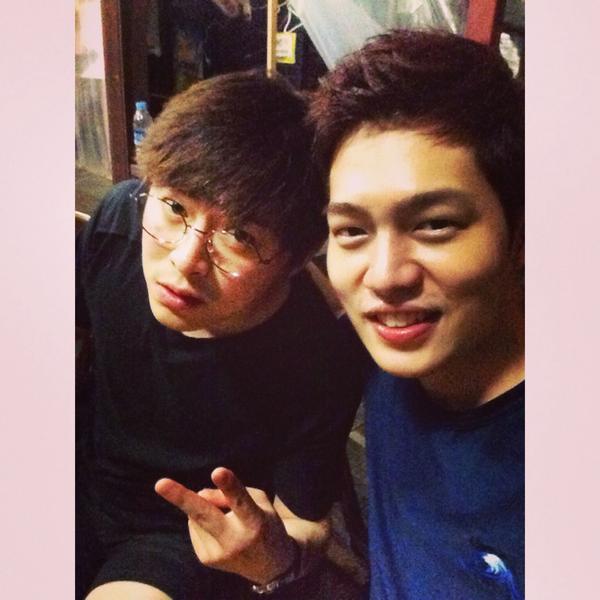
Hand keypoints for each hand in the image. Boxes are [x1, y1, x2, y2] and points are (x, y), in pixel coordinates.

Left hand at [155, 467, 296, 583]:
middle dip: (181, 498)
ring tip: (227, 519)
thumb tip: (198, 494)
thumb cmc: (265, 523)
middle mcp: (235, 540)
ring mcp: (218, 553)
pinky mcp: (206, 559)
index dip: (228, 486)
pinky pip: (195, 527)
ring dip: (206, 508)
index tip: (217, 471)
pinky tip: (220, 530)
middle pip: (204, 515)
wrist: (270, 566)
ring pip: (197, 515)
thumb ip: (231, 494)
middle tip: (159, 483)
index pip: (241, 500)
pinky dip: (203, 522)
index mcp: (254, 522)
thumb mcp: (259, 502)